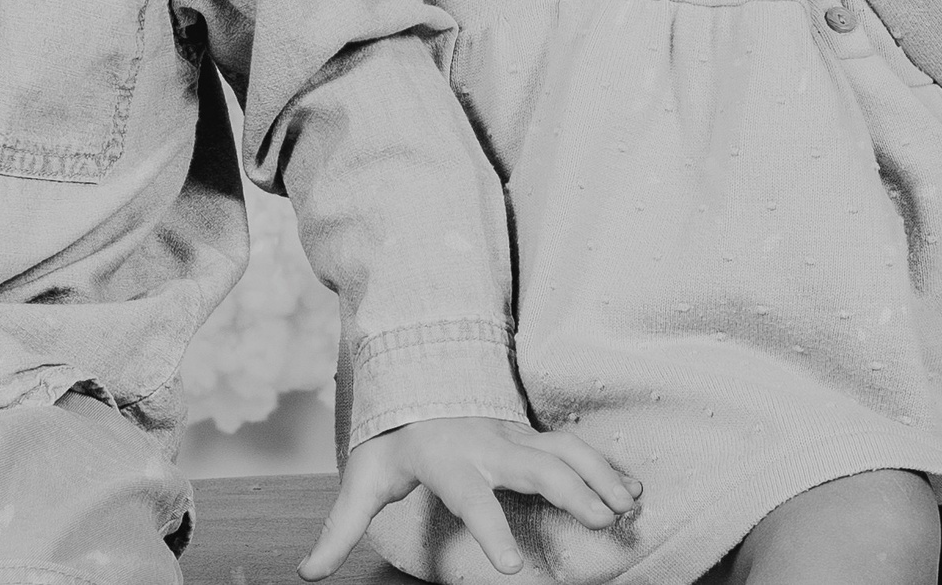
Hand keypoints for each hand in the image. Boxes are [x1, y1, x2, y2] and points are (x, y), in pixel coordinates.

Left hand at [298, 416, 639, 579]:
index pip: (469, 495)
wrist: (414, 376)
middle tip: (603, 522)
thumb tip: (307, 573)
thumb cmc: (392, 440)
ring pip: (562, 450)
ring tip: (630, 508)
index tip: (512, 570)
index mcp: (446, 459)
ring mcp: (513, 435)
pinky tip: (634, 490)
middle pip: (533, 464)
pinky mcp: (531, 435)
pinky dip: (606, 465)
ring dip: (598, 477)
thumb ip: (339, 529)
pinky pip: (573, 446)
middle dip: (570, 491)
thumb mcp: (362, 480)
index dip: (490, 530)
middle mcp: (487, 444)